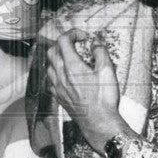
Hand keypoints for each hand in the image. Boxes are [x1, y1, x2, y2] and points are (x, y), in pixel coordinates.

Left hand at [46, 29, 126, 150]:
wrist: (99, 123)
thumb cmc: (104, 99)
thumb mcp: (108, 71)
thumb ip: (100, 52)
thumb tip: (95, 41)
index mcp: (72, 66)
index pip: (63, 41)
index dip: (72, 33)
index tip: (83, 36)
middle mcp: (61, 75)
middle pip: (52, 51)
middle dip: (63, 43)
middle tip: (76, 44)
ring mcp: (58, 87)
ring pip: (49, 65)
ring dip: (58, 58)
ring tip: (71, 58)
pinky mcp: (59, 97)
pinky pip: (51, 80)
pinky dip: (57, 73)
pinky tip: (67, 76)